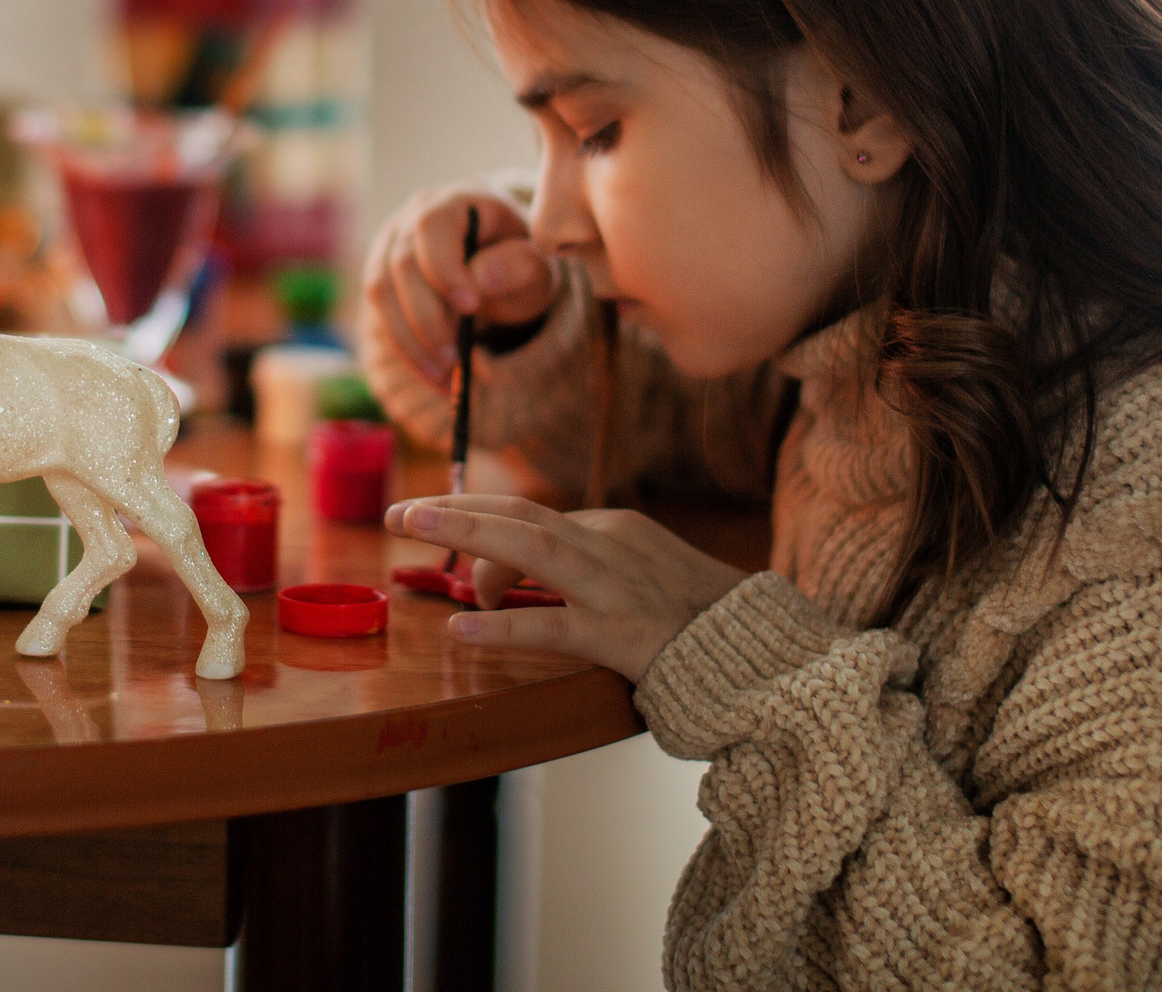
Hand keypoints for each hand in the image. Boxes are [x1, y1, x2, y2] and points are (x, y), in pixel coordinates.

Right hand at [359, 184, 557, 438]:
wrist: (500, 263)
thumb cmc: (520, 258)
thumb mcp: (536, 263)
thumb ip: (519, 265)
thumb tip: (483, 278)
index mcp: (454, 201)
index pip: (432, 227)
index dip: (444, 268)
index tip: (471, 307)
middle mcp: (411, 216)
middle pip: (401, 265)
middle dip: (426, 318)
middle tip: (455, 359)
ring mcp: (389, 245)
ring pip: (381, 292)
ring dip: (409, 341)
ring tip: (444, 379)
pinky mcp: (381, 277)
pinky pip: (380, 313)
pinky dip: (405, 350)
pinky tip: (434, 378)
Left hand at [383, 495, 746, 681]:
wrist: (762, 651)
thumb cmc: (702, 621)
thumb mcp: (646, 573)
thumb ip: (594, 567)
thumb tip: (530, 579)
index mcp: (616, 528)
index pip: (534, 516)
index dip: (478, 520)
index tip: (438, 528)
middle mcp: (612, 545)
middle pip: (520, 514)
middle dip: (455, 510)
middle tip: (399, 512)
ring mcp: (616, 588)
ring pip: (530, 547)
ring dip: (465, 535)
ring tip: (411, 532)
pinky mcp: (622, 635)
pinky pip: (551, 627)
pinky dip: (502, 626)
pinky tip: (461, 629)